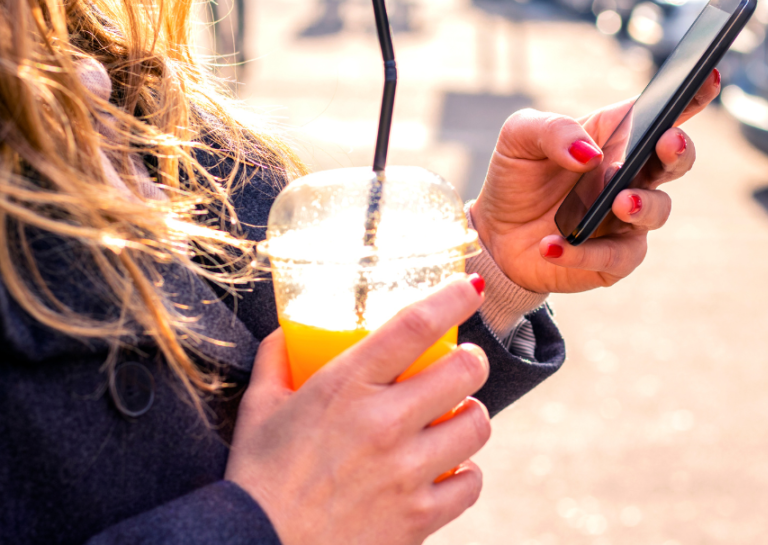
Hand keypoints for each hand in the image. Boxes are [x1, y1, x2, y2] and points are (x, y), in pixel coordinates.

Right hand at [226, 277, 490, 544]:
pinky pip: (471, 483)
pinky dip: (464, 473)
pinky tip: (448, 468)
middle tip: (463, 363)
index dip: (452, 297)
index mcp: (346, 386)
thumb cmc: (258, 479)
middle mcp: (383, 423)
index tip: (469, 284)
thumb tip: (288, 332)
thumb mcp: (259, 409)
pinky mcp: (418, 516)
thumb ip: (276, 361)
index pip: (415, 325)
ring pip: (477, 424)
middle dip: (472, 361)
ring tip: (455, 416)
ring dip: (471, 415)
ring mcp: (405, 472)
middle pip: (465, 371)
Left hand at [471, 71, 720, 293]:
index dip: (690, 95)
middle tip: (666, 142)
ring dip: (641, 205)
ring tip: (617, 201)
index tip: (707, 76)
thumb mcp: (520, 138)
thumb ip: (553, 130)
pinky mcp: (613, 258)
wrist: (495, 234)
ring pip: (657, 211)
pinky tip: (553, 244)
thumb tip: (590, 153)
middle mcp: (632, 175)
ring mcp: (628, 219)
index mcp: (617, 136)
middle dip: (678, 150)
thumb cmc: (518, 177)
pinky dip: (582, 252)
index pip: (660, 112)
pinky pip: (614, 256)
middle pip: (676, 159)